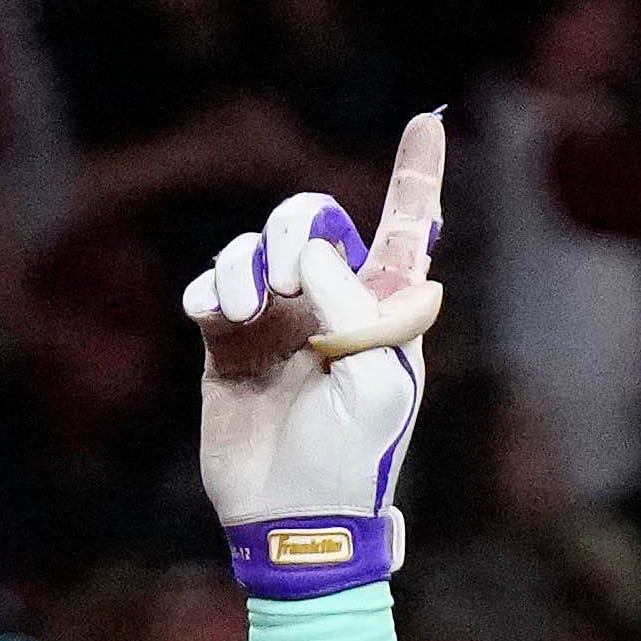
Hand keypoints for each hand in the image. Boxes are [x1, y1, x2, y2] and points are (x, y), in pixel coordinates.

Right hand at [181, 110, 443, 592]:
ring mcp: (277, 322)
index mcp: (384, 308)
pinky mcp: (227, 344)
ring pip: (254, 249)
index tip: (430, 120)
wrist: (291, 519)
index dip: (418, 173)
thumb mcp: (377, 376)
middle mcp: (331, 304)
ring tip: (242, 309)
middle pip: (312, 221)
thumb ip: (350, 299)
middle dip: (296, 230)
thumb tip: (306, 256)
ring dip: (244, 265)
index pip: (407, 227)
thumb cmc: (351, 457)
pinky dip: (210, 289)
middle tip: (287, 280)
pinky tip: (214, 315)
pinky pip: (212, 286)